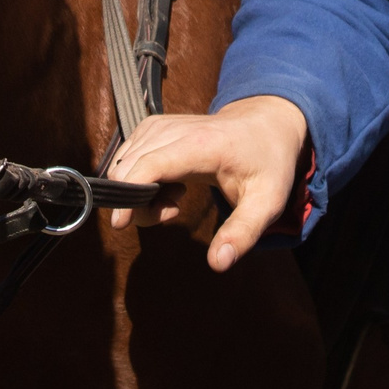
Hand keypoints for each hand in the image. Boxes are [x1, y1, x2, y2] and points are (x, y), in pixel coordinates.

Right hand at [104, 95, 307, 271]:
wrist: (266, 125)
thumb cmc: (267, 164)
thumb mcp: (267, 202)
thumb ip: (243, 232)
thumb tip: (218, 263)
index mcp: (201, 145)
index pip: (148, 165)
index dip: (129, 196)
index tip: (122, 224)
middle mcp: (174, 130)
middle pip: (128, 169)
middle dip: (137, 203)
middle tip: (173, 212)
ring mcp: (160, 125)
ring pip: (123, 164)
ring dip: (138, 192)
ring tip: (176, 199)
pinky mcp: (154, 127)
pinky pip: (127, 157)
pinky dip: (137, 178)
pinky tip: (168, 185)